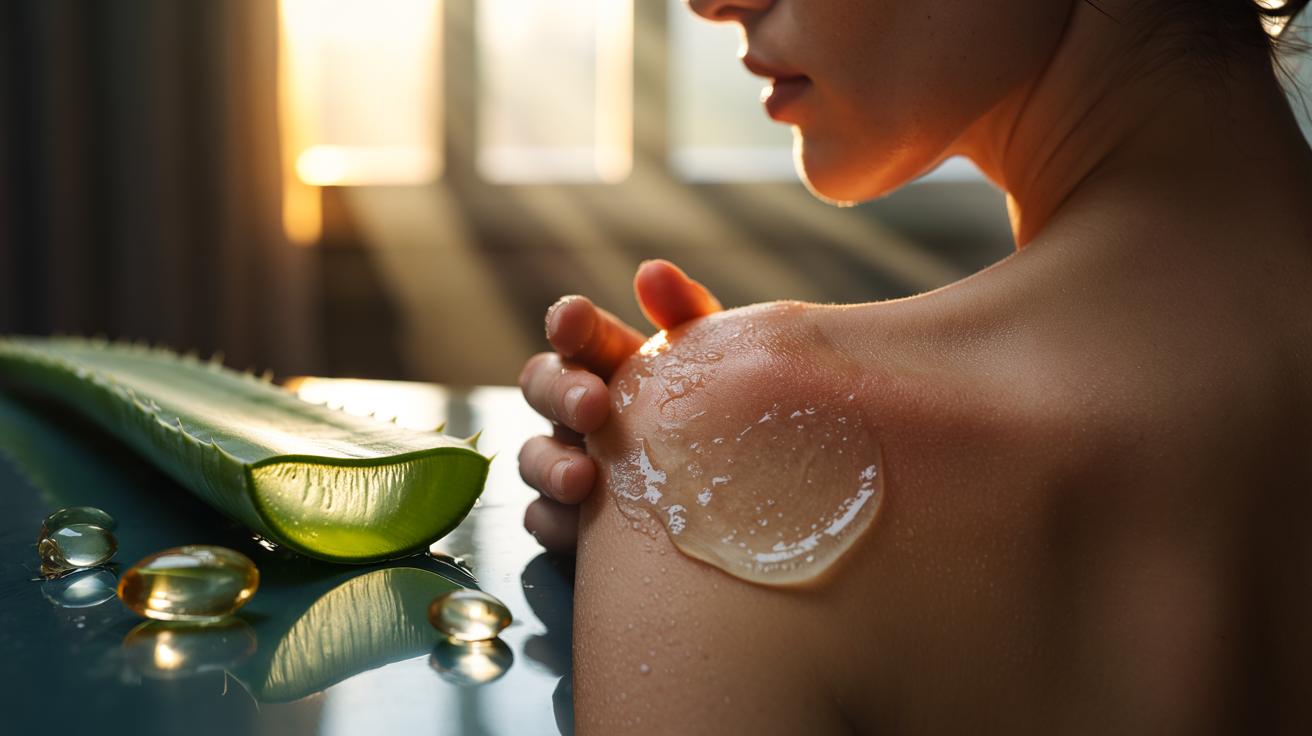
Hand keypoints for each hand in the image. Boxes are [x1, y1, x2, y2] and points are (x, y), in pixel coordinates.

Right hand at [518, 260, 722, 551]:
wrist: (740, 505)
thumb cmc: (723, 418)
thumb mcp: (717, 365)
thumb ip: (687, 315)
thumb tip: (652, 271)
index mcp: (612, 362)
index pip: (578, 333)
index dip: (568, 322)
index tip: (571, 320)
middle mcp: (581, 409)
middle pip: (541, 386)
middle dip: (560, 392)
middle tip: (592, 406)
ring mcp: (568, 464)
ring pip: (532, 455)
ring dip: (550, 463)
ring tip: (582, 479)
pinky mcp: (570, 522)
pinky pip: (541, 518)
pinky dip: (554, 520)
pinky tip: (577, 529)